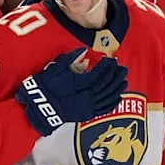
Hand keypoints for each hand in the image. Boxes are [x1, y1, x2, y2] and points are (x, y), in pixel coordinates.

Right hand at [14, 47, 128, 135]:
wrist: (40, 108)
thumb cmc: (46, 88)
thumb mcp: (56, 69)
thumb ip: (70, 59)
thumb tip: (82, 50)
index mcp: (79, 84)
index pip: (99, 74)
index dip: (107, 67)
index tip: (111, 60)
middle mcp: (86, 96)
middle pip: (106, 85)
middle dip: (116, 76)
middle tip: (123, 69)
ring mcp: (87, 106)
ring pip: (107, 96)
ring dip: (117, 88)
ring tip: (124, 81)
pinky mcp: (86, 114)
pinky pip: (103, 109)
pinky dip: (112, 103)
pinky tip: (118, 97)